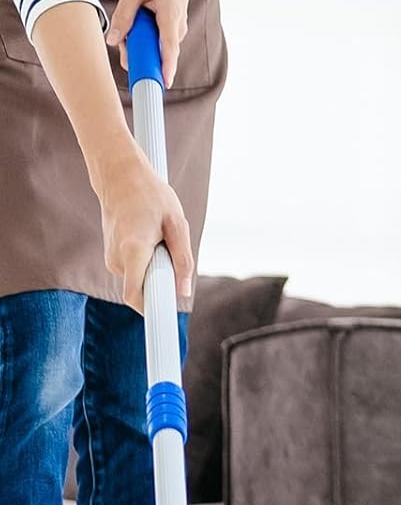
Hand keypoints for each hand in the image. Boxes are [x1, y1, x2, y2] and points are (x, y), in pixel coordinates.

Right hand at [94, 142, 195, 313]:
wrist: (120, 177)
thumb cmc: (152, 197)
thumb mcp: (177, 223)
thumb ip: (183, 258)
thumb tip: (184, 292)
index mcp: (133, 250)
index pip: (135, 296)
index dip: (150, 313)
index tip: (163, 328)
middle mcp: (117, 259)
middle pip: (145, 287)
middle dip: (164, 277)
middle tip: (171, 245)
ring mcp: (112, 259)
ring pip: (142, 277)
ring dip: (157, 265)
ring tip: (159, 234)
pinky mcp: (114, 258)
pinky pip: (137, 270)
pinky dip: (149, 260)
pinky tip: (150, 236)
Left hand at [104, 0, 202, 86]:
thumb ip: (123, 15)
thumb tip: (114, 40)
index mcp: (170, 15)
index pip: (169, 48)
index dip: (165, 68)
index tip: (161, 84)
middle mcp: (176, 25)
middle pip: (157, 51)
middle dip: (138, 52)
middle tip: (121, 41)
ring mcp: (176, 26)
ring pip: (155, 45)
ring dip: (139, 40)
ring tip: (129, 20)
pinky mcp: (171, 25)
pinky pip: (156, 37)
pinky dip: (144, 34)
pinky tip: (137, 19)